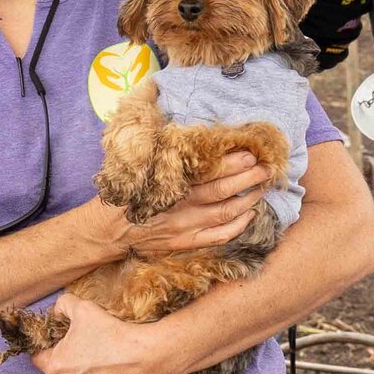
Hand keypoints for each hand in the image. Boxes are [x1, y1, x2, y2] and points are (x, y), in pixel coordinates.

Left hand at [30, 295, 177, 373]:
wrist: (149, 356)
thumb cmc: (114, 333)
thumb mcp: (83, 308)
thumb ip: (62, 306)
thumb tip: (56, 311)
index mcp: (55, 369)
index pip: (38, 358)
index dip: (49, 348)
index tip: (63, 342)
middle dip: (69, 365)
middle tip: (89, 351)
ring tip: (103, 365)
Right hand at [102, 153, 269, 259]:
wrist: (107, 231)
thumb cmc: (124, 193)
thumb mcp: (139, 168)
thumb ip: (162, 154)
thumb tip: (181, 130)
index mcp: (169, 183)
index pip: (208, 171)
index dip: (232, 162)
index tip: (250, 151)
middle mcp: (180, 206)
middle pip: (223, 191)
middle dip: (248, 178)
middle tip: (266, 166)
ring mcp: (184, 227)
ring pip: (225, 214)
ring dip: (248, 200)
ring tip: (262, 187)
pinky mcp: (184, 243)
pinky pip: (218, 237)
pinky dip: (237, 227)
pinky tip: (249, 215)